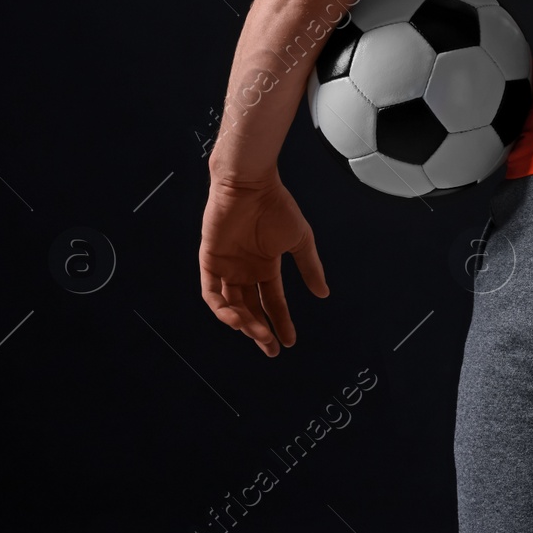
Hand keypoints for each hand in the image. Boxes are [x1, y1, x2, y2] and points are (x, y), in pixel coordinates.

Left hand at [199, 171, 329, 356]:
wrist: (251, 185)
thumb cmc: (277, 206)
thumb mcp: (300, 241)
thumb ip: (310, 268)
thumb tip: (323, 294)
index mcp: (265, 265)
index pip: (272, 301)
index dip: (281, 321)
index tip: (289, 341)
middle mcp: (245, 270)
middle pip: (250, 309)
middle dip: (261, 331)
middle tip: (271, 348)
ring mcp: (226, 266)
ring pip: (231, 305)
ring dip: (245, 323)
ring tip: (259, 334)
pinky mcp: (210, 261)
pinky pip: (211, 293)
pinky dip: (222, 309)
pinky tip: (237, 320)